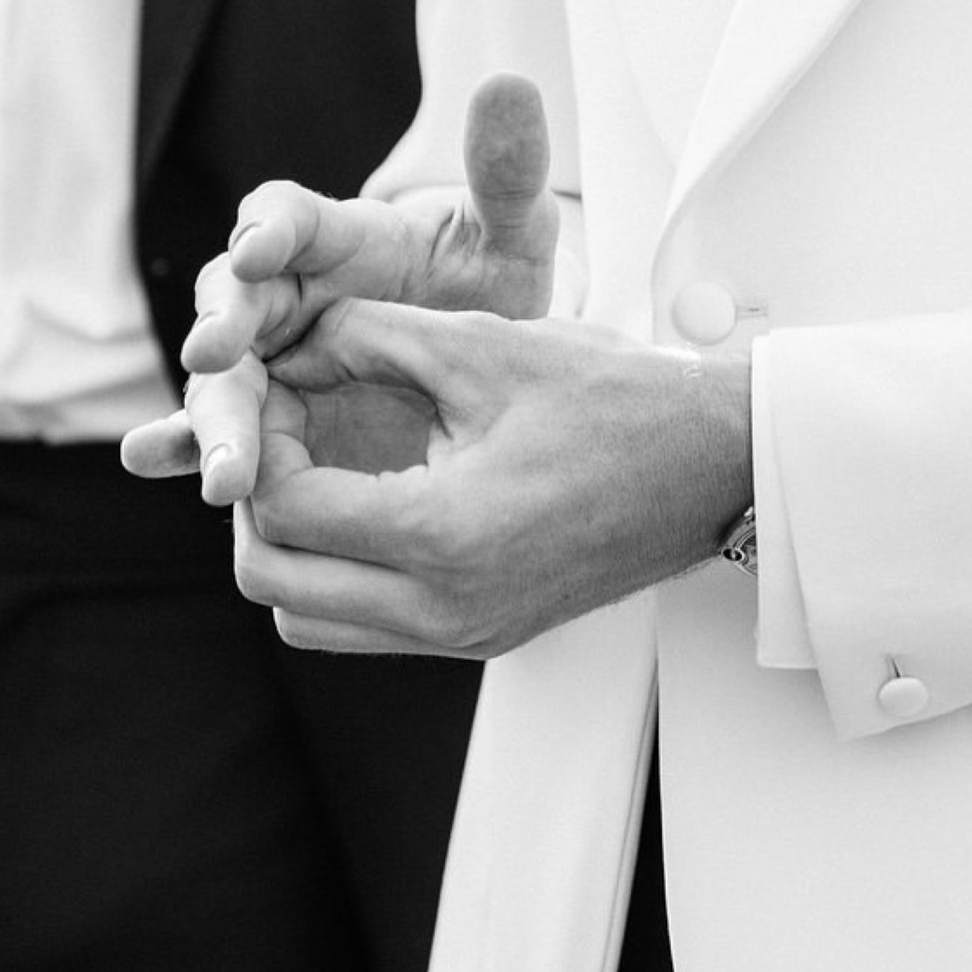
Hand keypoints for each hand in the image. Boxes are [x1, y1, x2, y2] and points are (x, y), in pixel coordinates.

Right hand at [118, 72, 560, 498]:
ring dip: (209, 414)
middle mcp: (284, 293)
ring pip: (221, 377)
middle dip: (220, 326)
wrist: (486, 361)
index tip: (258, 245)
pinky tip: (149, 460)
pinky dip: (177, 445)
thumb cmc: (488, 279)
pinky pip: (210, 429)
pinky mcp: (266, 420)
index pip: (287, 215)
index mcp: (335, 236)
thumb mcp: (511, 230)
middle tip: (212, 355)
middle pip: (232, 299)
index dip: (269, 226)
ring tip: (221, 468)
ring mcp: (270, 359)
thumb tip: (511, 82)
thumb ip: (507, 169)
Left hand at [231, 301, 753, 656]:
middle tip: (285, 429)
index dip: (263, 438)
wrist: (715, 464)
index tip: (284, 386)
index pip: (284, 509)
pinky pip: (363, 625)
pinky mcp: (482, 638)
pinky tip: (369, 496)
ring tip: (323, 464)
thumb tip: (293, 340)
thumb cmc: (618, 399)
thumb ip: (370, 333)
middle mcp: (444, 609)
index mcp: (442, 535)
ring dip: (291, 548)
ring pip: (306, 621)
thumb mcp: (483, 343)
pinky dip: (338, 572)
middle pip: (273, 585)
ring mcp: (464, 636)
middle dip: (256, 500)